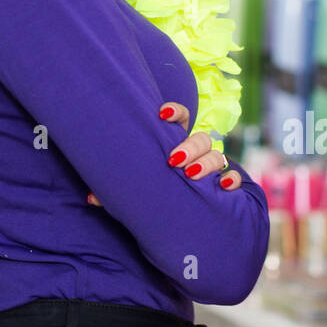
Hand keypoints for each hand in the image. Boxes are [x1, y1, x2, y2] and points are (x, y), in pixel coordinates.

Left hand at [85, 100, 238, 206]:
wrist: (186, 214)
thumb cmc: (158, 189)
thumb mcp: (138, 187)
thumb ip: (117, 190)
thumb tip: (91, 198)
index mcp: (175, 143)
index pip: (181, 118)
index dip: (175, 111)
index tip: (161, 113)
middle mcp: (196, 151)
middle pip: (200, 137)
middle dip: (189, 146)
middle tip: (173, 160)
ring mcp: (212, 167)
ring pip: (217, 155)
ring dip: (205, 163)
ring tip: (190, 175)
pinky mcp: (226, 186)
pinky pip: (235, 178)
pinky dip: (232, 180)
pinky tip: (223, 187)